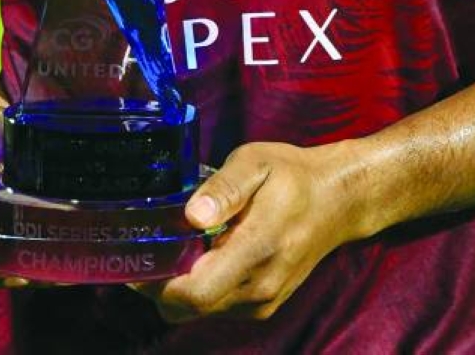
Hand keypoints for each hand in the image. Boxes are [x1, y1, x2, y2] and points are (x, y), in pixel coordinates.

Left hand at [131, 139, 362, 322]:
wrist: (339, 200)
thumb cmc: (293, 175)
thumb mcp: (256, 162)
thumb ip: (223, 188)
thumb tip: (191, 215)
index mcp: (255, 251)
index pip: (195, 294)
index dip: (156, 286)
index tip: (135, 262)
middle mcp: (259, 288)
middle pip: (189, 309)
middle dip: (160, 287)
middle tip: (147, 250)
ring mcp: (264, 301)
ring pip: (202, 311)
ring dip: (181, 288)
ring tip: (176, 247)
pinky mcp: (266, 303)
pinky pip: (220, 306)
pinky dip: (202, 288)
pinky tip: (204, 255)